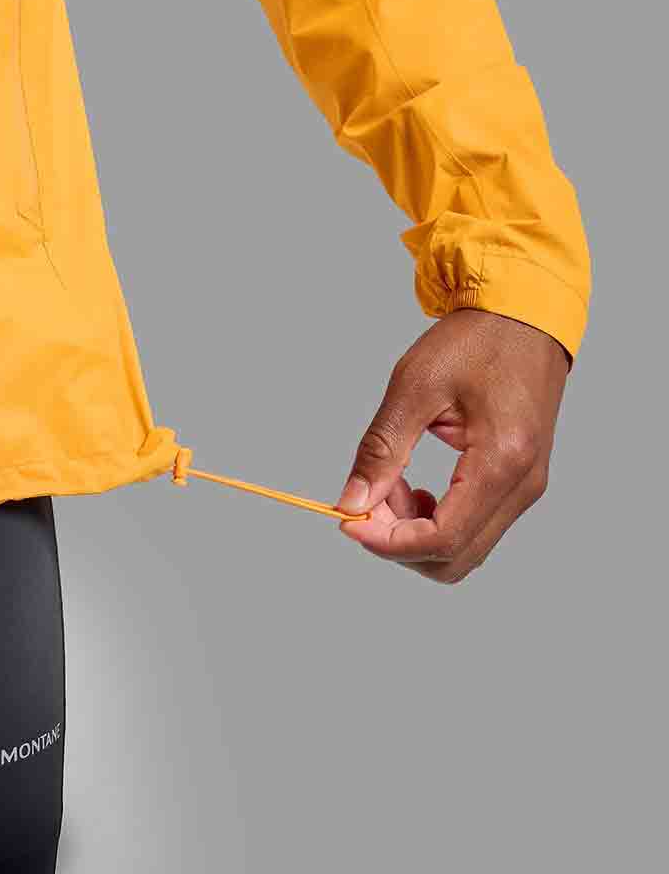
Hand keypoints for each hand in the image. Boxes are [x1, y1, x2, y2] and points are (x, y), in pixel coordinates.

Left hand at [335, 308, 569, 583]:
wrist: (524, 314)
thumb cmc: (475, 341)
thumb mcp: (415, 386)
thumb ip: (382, 450)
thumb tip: (351, 502)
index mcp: (502, 462)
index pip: (441, 540)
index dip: (387, 542)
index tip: (348, 520)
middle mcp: (522, 486)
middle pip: (453, 558)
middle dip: (398, 541)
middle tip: (367, 499)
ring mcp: (525, 488)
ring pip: (462, 550)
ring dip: (414, 532)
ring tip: (391, 484)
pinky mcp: (518, 483)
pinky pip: (472, 527)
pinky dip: (433, 520)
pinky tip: (413, 486)